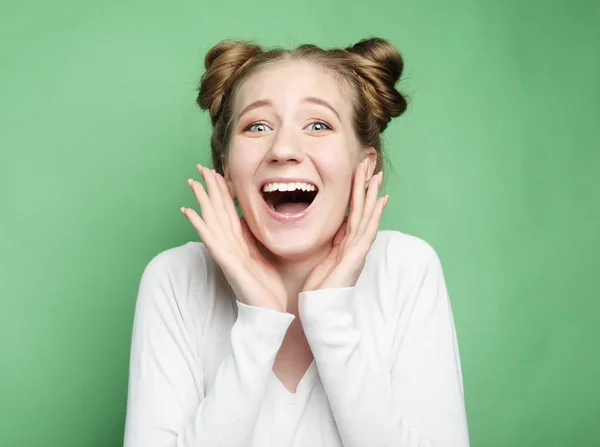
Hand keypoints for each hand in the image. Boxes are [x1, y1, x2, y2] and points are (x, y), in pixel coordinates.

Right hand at [181, 164, 287, 312]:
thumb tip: (247, 218)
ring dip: (202, 201)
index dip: (222, 191)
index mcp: (239, 242)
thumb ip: (252, 237)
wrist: (269, 311)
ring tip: (192, 182)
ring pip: (212, 221)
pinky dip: (200, 225)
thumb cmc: (265, 286)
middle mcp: (229, 245)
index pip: (228, 211)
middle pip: (217, 211)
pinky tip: (189, 213)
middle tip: (200, 167)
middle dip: (209, 188)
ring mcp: (226, 253)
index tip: (217, 172)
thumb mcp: (261, 254)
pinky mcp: (227, 263)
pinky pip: (212, 240)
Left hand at [302, 160, 387, 291]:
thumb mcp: (320, 258)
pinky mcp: (356, 256)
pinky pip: (366, 230)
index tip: (359, 174)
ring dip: (370, 194)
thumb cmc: (317, 289)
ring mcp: (357, 250)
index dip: (356, 193)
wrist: (319, 311)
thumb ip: (327, 243)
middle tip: (370, 164)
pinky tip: (380, 200)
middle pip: (362, 209)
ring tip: (375, 174)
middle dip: (365, 186)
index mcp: (345, 244)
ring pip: (366, 215)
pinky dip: (374, 214)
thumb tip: (329, 227)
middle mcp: (354, 245)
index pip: (352, 213)